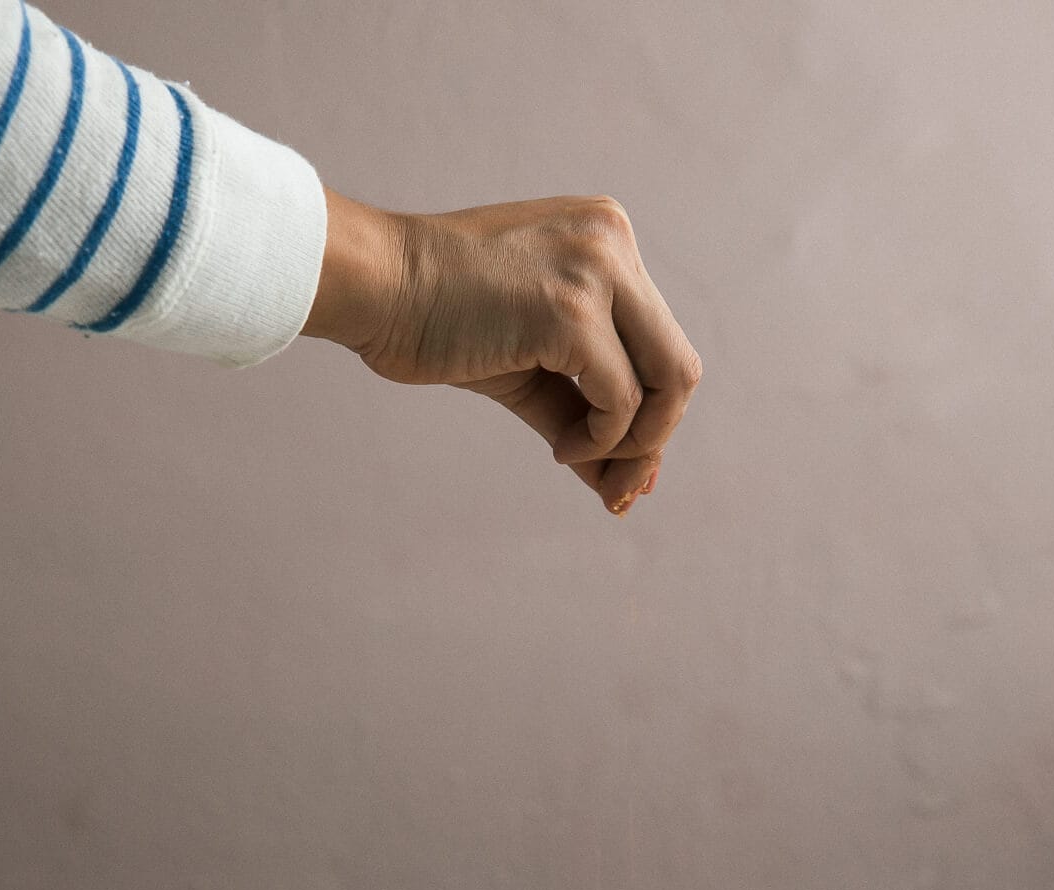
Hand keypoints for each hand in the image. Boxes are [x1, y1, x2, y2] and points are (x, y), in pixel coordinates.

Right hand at [302, 190, 700, 515]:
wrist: (374, 285)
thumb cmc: (439, 321)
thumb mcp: (531, 366)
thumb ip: (583, 413)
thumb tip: (625, 484)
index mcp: (608, 238)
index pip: (660, 342)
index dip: (651, 415)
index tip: (621, 468)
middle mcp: (614, 242)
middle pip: (679, 366)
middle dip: (655, 439)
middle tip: (619, 487)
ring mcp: (597, 271)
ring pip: (666, 386)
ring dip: (632, 446)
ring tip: (576, 460)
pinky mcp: (571, 312)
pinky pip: (621, 402)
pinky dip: (599, 442)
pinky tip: (559, 450)